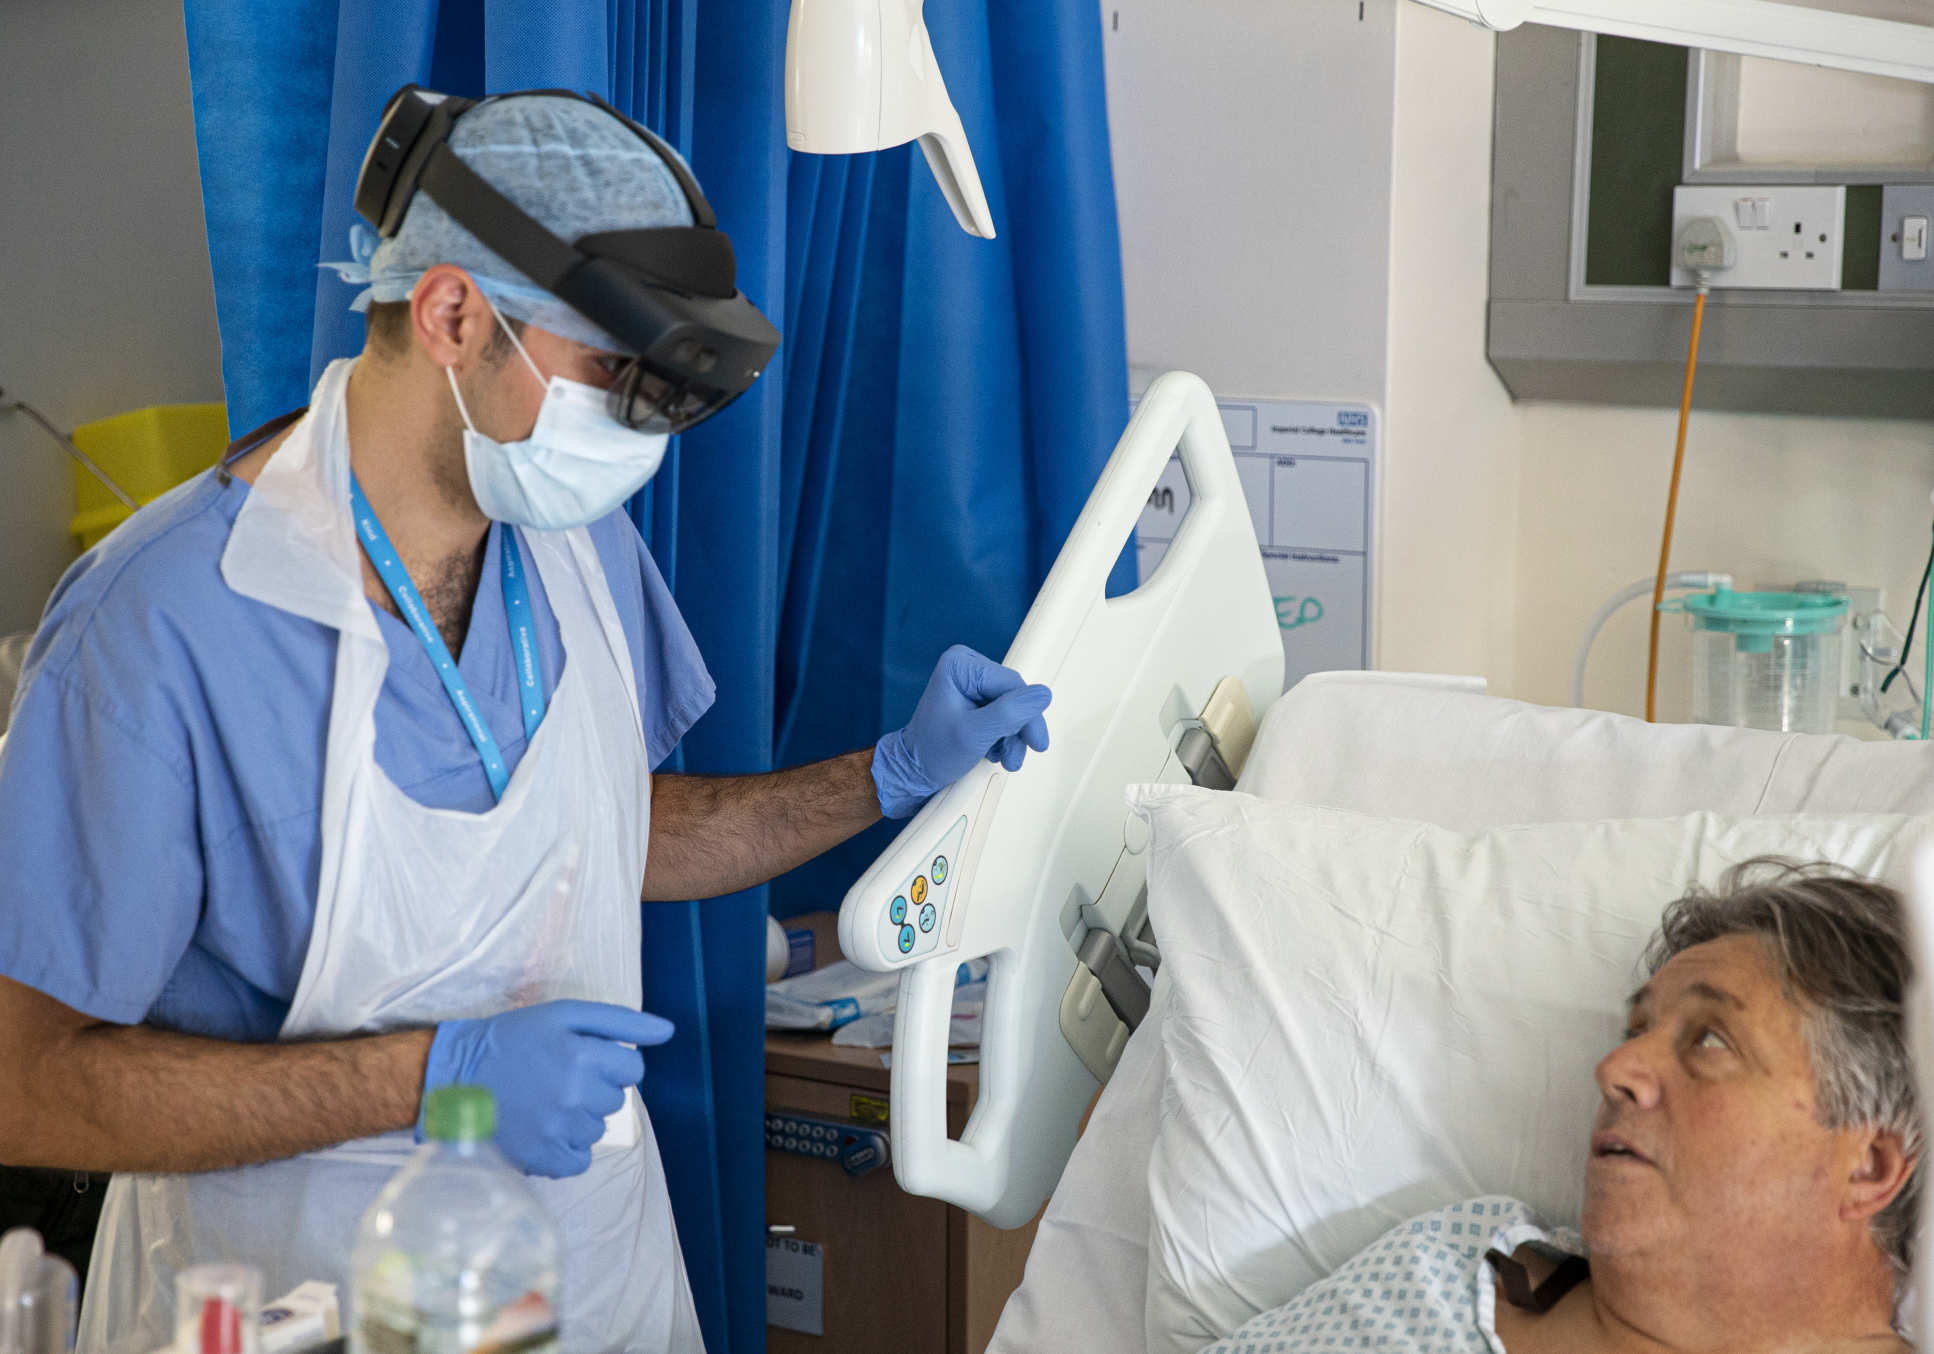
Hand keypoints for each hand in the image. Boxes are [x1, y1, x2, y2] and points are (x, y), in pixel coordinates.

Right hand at [422, 1000, 673, 1177]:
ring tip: (545, 1102)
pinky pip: (580, 1160)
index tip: (585, 1058)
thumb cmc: (512, 1039)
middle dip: (596, 1088)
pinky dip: (567, 1148)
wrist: (454, 1077)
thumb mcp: (565, 1014)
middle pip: (616, 1100)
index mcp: (583, 1055)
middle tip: (559, 1078)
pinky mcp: (542, 1159)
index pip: (634, 1068)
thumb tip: (669, 1031)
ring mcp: (558, 1131)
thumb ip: (622, 1021)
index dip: (612, 1061)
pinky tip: (544, 1128)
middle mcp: (575, 1095)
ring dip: (580, 1117)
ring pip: (598, 1129)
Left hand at [872, 645, 1051, 818]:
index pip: (1011, 684)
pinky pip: (1004, 713)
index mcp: (960, 665)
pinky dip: (1005, 736)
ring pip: (1013, 707)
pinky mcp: (977, 698)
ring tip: (1006, 760)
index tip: (1036, 743)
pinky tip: (995, 752)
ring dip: (1013, 736)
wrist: (915, 771)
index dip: (1028, 714)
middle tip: (1016, 758)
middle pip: (1014, 695)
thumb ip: (1009, 713)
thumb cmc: (935, 752)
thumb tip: (1044, 694)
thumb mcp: (975, 734)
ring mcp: (972, 682)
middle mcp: (967, 666)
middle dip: (1019, 728)